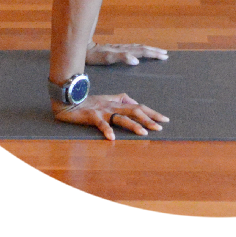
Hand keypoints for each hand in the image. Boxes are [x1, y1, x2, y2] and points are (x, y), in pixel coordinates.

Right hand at [53, 93, 169, 139]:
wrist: (70, 99)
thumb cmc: (89, 101)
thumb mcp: (108, 99)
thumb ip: (121, 98)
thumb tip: (135, 101)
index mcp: (118, 102)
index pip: (139, 107)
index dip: (152, 112)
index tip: (165, 119)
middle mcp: (113, 105)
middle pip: (134, 111)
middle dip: (148, 119)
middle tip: (160, 127)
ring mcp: (103, 110)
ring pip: (121, 117)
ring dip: (133, 125)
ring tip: (144, 133)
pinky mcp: (92, 115)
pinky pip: (101, 123)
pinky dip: (107, 130)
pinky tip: (112, 138)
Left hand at [85, 41, 168, 65]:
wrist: (84, 48)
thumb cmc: (95, 56)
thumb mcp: (108, 58)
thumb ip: (122, 58)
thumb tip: (137, 60)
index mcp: (125, 50)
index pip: (143, 51)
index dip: (154, 54)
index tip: (164, 56)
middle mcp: (125, 48)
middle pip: (143, 48)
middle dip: (155, 51)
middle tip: (166, 54)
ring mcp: (121, 48)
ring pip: (139, 47)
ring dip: (149, 49)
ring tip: (158, 51)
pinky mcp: (117, 50)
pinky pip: (133, 49)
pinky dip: (141, 50)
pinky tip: (140, 52)